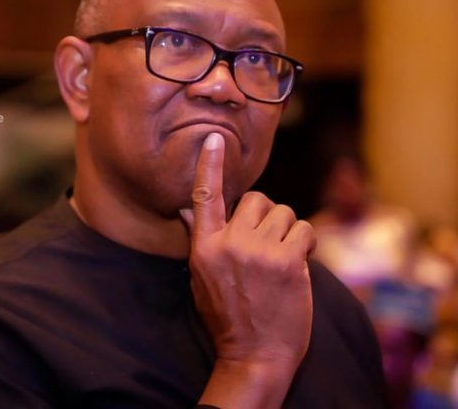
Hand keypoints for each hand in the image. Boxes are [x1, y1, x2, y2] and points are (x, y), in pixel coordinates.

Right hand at [181, 132, 315, 406]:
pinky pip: (304, 229)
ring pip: (283, 212)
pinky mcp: (289, 262)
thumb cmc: (227, 316)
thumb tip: (188, 206)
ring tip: (282, 256)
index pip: (205, 197)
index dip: (209, 165)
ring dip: (287, 230)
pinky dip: (306, 242)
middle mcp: (230, 244)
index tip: (215, 139)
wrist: (256, 356)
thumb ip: (199, 237)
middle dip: (264, 216)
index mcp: (205, 247)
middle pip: (256, 199)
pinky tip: (300, 261)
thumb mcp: (202, 277)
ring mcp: (260, 252)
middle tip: (266, 242)